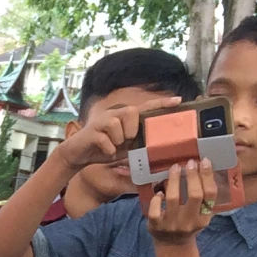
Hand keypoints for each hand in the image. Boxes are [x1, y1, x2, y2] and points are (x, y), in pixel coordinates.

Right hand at [55, 97, 169, 173]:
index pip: (146, 107)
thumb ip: (137, 143)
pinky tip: (107, 152)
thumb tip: (156, 148)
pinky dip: (108, 149)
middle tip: (127, 140)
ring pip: (117, 124)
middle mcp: (114, 115)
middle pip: (131, 111)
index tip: (179, 101)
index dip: (161, 103)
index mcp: (125, 118)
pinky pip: (105, 139)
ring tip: (114, 147)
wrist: (77, 155)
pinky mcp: (91, 132)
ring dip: (118, 140)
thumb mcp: (124, 148)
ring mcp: (102, 122)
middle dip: (132, 128)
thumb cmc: (104, 149)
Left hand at [147, 157, 218, 244]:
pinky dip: (157, 198)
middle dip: (192, 176)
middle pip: (194, 195)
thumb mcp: (200, 214)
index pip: (209, 194)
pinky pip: (155, 209)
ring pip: (173, 198)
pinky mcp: (156, 226)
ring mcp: (172, 225)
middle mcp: (189, 222)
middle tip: (190, 163)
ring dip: (174, 180)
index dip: (207, 176)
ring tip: (175, 168)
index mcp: (204, 218)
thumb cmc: (188, 224)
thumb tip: (202, 168)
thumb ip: (202, 197)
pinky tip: (160, 193)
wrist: (172, 246)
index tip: (204, 162)